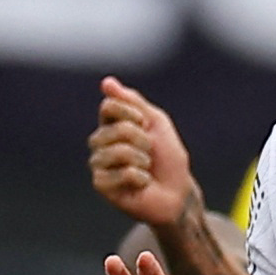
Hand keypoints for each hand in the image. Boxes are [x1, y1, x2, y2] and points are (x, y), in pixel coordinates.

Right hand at [88, 77, 194, 228]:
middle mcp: (100, 143)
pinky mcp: (101, 184)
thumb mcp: (156, 122)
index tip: (146, 125)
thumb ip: (132, 102)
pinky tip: (141, 184)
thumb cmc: (168, 158)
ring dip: (142, 159)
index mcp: (110, 125)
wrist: (177, 192)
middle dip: (142, 140)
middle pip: (117, 129)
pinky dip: (140, 177)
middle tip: (149, 154)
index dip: (134, 114)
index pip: (109, 106)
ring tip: (145, 169)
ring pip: (119, 151)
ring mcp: (98, 164)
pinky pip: (124, 172)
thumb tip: (106, 82)